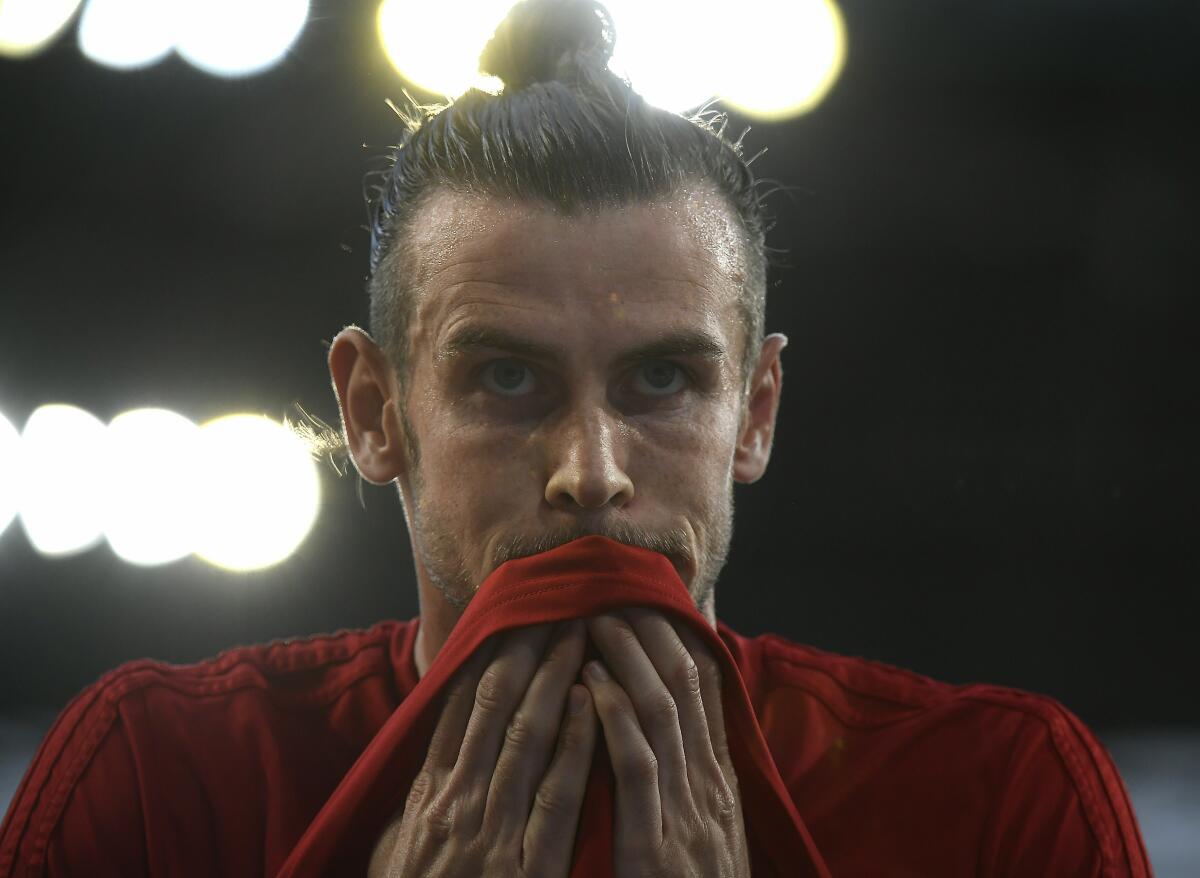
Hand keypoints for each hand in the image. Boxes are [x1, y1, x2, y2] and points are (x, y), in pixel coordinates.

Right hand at [369, 620, 597, 877]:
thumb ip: (413, 797)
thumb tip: (425, 751)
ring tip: (579, 630)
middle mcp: (459, 801)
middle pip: (496, 704)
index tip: (510, 613)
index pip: (460, 703)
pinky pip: (556, 797)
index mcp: (429, 792)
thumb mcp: (391, 846)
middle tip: (554, 601)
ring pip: (528, 736)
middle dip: (526, 647)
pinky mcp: (531, 871)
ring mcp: (495, 835)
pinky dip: (574, 745)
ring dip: (555, 676)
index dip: (487, 653)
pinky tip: (590, 702)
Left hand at [583, 609, 749, 877]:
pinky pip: (638, 766)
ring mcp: (685, 815)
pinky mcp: (654, 848)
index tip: (652, 596)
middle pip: (686, 685)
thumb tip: (673, 721)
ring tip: (597, 619)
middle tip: (617, 590)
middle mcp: (710, 787)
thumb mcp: (708, 830)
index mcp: (721, 781)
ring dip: (629, 658)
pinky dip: (615, 717)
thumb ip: (690, 777)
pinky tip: (589, 684)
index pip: (709, 687)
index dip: (681, 635)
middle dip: (653, 632)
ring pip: (663, 712)